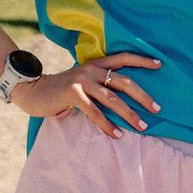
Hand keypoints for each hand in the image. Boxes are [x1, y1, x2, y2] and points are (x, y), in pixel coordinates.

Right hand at [9, 53, 162, 137]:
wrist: (33, 91)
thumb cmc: (60, 90)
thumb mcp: (81, 81)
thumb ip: (98, 84)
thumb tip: (122, 98)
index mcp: (95, 64)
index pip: (123, 58)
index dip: (141, 60)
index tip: (159, 64)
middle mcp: (91, 70)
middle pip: (124, 81)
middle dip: (143, 96)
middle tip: (157, 109)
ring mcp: (81, 81)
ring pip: (112, 98)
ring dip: (129, 114)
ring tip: (142, 126)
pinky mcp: (72, 94)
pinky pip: (95, 112)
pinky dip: (107, 124)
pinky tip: (117, 134)